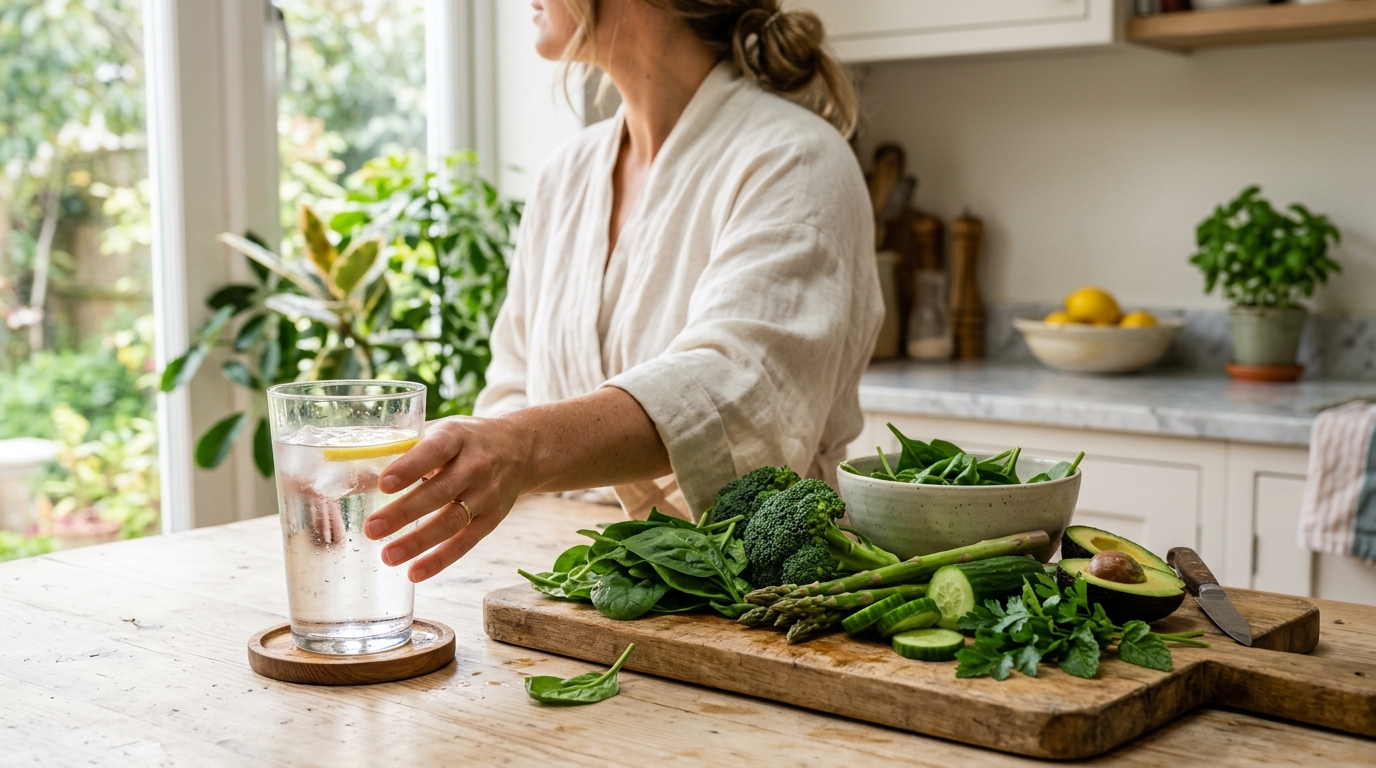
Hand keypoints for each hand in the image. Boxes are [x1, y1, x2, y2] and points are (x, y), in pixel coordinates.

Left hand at [364, 415, 533, 582]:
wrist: (521, 449)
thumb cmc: (467, 440)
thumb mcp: (443, 431)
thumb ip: (405, 447)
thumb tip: (353, 469)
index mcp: (457, 437)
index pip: (434, 451)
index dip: (409, 468)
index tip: (383, 484)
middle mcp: (476, 465)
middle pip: (439, 492)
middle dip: (404, 512)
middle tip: (371, 529)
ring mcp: (486, 494)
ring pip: (451, 521)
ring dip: (418, 541)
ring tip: (387, 556)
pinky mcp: (491, 519)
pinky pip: (465, 543)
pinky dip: (440, 559)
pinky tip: (415, 572)